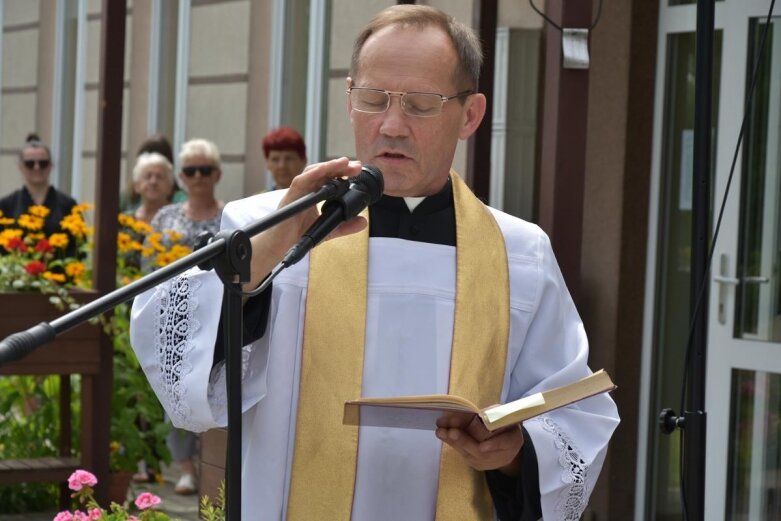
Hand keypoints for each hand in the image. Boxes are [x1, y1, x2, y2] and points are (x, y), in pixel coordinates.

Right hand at [245, 157, 366, 289]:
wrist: (279, 247)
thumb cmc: (298, 235)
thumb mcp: (327, 230)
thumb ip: (344, 225)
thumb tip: (363, 221)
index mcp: (313, 193)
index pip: (329, 177)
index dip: (343, 172)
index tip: (358, 169)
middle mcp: (305, 190)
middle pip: (323, 171)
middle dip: (339, 166)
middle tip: (356, 165)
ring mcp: (296, 192)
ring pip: (312, 172)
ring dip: (328, 166)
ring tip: (344, 163)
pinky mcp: (289, 198)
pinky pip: (299, 183)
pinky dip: (311, 175)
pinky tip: (323, 171)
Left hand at [435, 415, 523, 475]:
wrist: (507, 449)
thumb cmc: (505, 427)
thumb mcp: (506, 418)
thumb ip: (495, 415)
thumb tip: (480, 414)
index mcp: (512, 441)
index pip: (504, 443)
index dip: (494, 444)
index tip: (483, 446)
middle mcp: (500, 455)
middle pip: (481, 451)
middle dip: (465, 441)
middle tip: (452, 432)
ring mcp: (487, 462)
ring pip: (468, 452)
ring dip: (453, 441)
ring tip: (441, 431)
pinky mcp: (475, 463)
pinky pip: (462, 452)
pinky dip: (451, 442)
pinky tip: (442, 434)